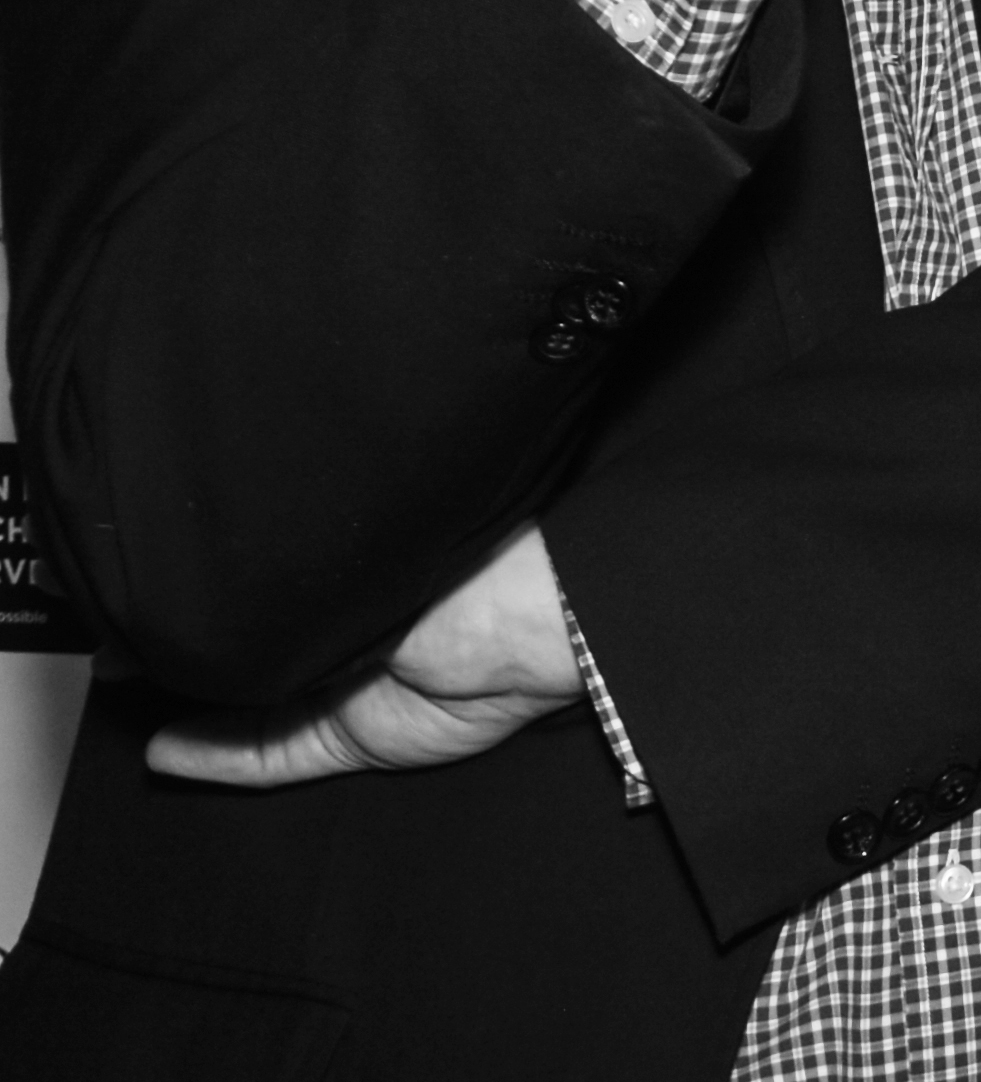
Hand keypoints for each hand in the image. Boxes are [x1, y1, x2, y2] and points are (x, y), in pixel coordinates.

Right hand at [148, 527, 581, 787]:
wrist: (534, 621)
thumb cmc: (459, 562)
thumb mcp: (356, 568)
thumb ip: (281, 595)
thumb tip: (202, 598)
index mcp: (356, 573)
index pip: (263, 589)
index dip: (203, 595)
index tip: (130, 596)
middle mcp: (346, 628)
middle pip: (248, 651)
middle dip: (182, 656)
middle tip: (108, 652)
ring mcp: (347, 687)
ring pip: (248, 710)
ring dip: (185, 710)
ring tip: (115, 696)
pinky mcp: (357, 738)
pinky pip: (275, 755)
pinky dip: (218, 757)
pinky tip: (164, 750)